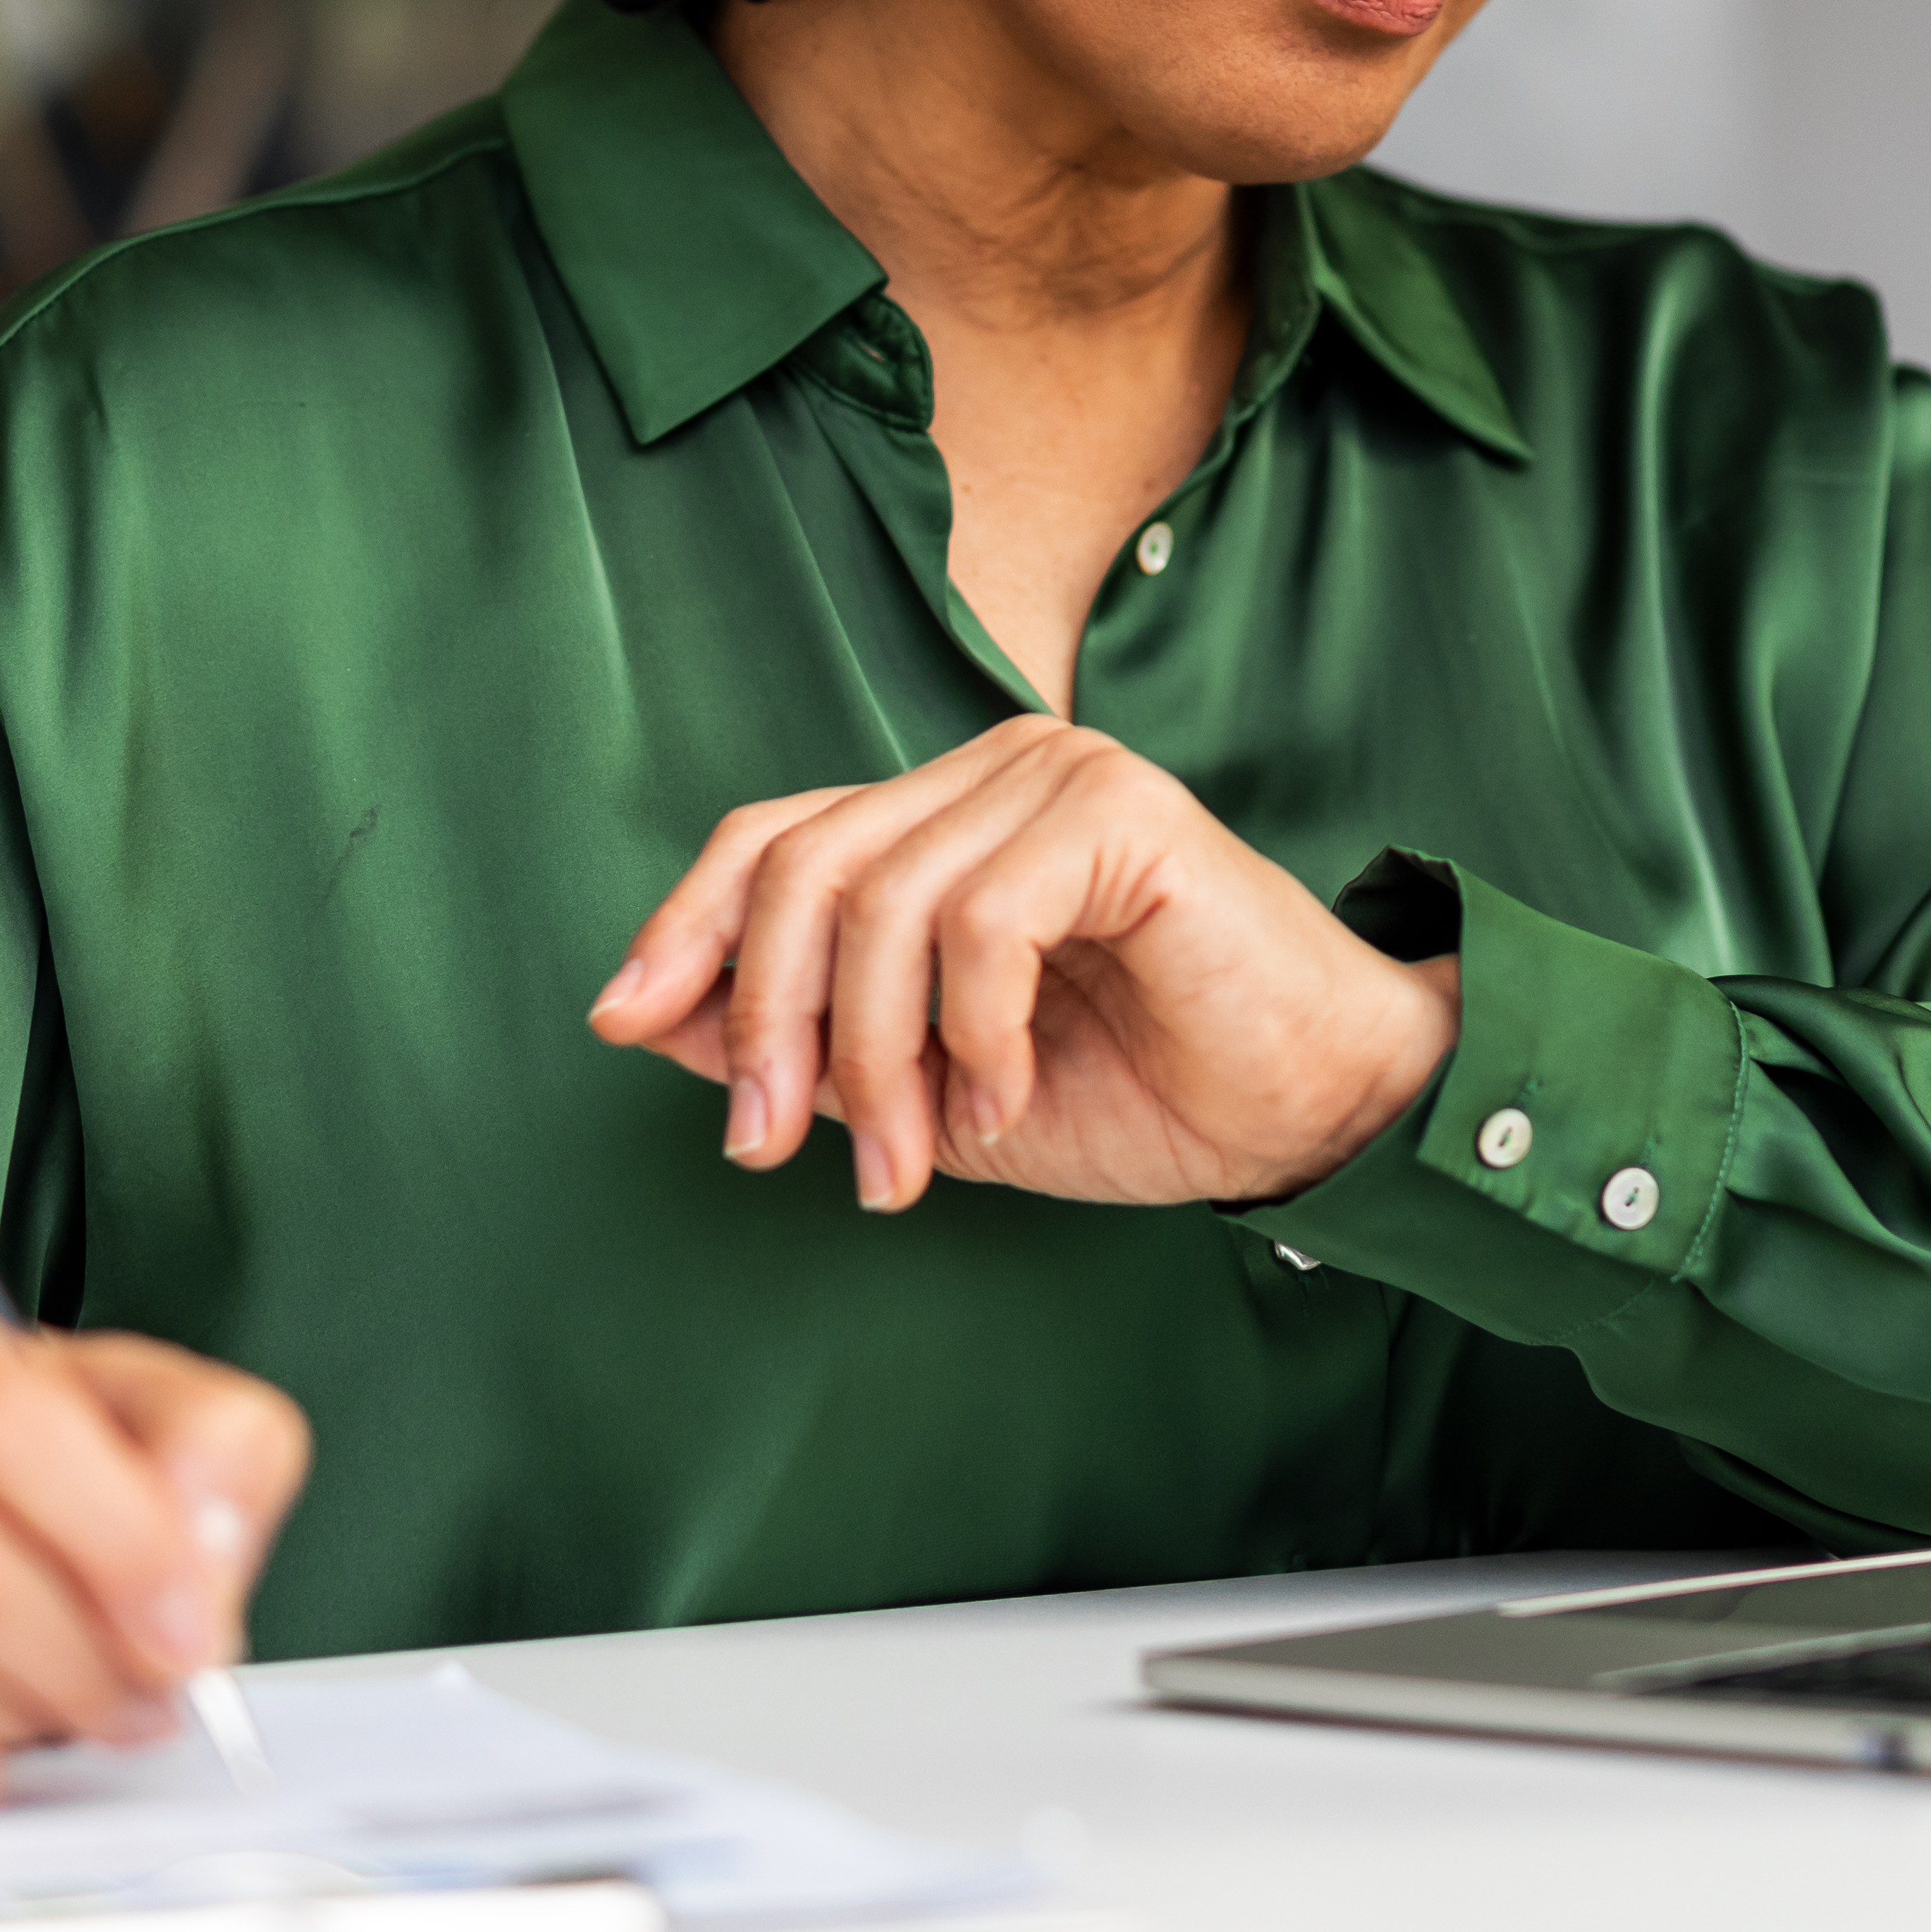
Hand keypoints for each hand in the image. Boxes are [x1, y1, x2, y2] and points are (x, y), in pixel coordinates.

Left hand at [587, 716, 1459, 1212]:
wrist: (1308, 1111)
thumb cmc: (1142, 1091)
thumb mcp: (926, 1088)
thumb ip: (803, 1040)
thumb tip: (642, 1014)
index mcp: (947, 816)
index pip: (773, 837)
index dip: (684, 926)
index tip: (622, 1023)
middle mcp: (994, 770)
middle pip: (805, 866)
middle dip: (769, 1021)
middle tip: (774, 1145)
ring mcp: (1059, 775)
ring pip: (883, 903)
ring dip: (875, 1059)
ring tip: (910, 1161)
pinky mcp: (1121, 812)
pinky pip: (983, 920)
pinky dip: (974, 1034)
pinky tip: (1007, 1101)